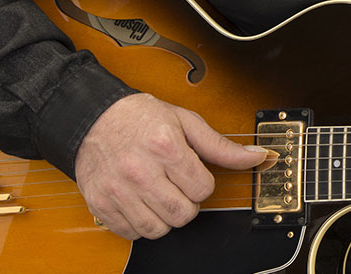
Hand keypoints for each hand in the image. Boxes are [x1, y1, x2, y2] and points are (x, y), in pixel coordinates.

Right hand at [75, 92, 270, 239]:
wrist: (92, 118)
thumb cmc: (141, 118)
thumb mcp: (185, 122)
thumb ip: (221, 146)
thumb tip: (258, 157)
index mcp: (165, 146)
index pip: (202, 189)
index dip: (202, 183)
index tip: (191, 173)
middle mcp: (139, 170)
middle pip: (183, 214)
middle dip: (188, 204)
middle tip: (177, 187)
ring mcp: (117, 189)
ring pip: (158, 229)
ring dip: (165, 217)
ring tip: (160, 196)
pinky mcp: (100, 204)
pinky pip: (131, 233)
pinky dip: (140, 224)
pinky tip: (140, 202)